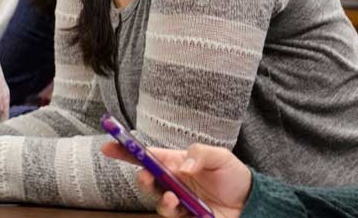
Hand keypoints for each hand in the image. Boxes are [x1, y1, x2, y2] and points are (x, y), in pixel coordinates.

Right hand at [102, 141, 250, 217]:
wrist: (249, 203)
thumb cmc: (233, 176)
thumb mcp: (221, 157)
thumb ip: (201, 154)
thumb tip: (183, 165)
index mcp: (177, 162)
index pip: (148, 155)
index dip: (127, 151)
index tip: (109, 146)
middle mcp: (173, 181)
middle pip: (147, 178)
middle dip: (142, 176)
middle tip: (145, 174)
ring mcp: (178, 200)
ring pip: (156, 199)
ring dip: (159, 196)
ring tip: (171, 195)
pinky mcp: (184, 216)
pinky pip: (169, 214)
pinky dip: (170, 209)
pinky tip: (177, 203)